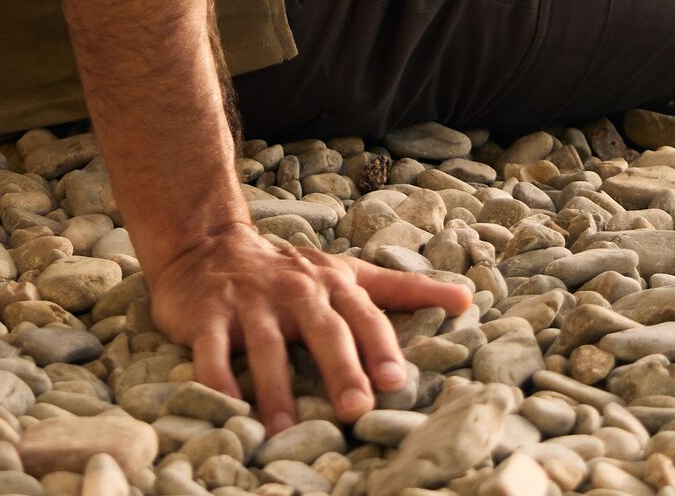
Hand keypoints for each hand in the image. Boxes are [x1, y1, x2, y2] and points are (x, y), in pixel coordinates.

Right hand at [146, 221, 477, 431]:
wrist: (209, 244)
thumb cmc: (290, 272)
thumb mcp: (347, 273)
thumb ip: (403, 289)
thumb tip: (467, 300)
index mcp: (331, 283)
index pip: (364, 316)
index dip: (382, 347)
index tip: (398, 381)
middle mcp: (294, 291)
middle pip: (323, 331)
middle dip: (341, 370)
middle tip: (357, 409)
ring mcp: (249, 302)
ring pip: (266, 346)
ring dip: (276, 390)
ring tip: (287, 431)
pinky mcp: (207, 315)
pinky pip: (211, 352)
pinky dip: (217, 381)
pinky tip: (228, 407)